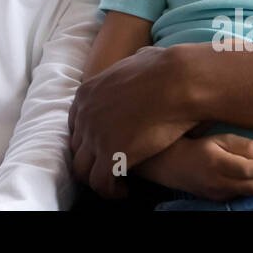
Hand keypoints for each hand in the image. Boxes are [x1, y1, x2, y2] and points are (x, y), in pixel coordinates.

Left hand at [69, 44, 197, 198]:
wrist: (177, 80)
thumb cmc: (167, 69)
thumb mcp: (138, 60)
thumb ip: (131, 66)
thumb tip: (142, 60)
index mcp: (87, 93)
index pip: (75, 126)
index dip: (89, 141)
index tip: (106, 148)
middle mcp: (84, 114)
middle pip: (77, 149)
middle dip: (92, 160)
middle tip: (112, 168)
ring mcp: (94, 135)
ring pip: (82, 170)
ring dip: (98, 179)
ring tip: (118, 183)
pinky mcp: (110, 155)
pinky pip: (100, 184)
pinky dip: (110, 192)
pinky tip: (125, 191)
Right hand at [137, 134, 252, 201]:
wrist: (171, 164)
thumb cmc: (197, 146)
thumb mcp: (218, 138)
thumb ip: (242, 145)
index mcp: (216, 163)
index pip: (249, 170)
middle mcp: (217, 182)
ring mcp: (218, 194)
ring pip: (251, 194)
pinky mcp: (219, 199)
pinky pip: (243, 194)